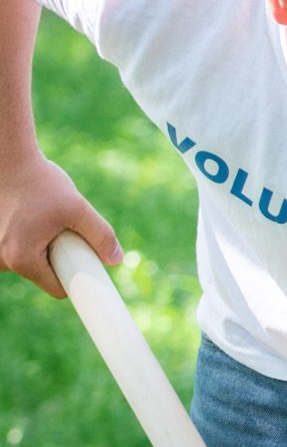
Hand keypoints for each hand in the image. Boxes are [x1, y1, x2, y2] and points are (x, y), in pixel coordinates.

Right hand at [0, 154, 119, 297]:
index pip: (58, 288)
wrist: (5, 157)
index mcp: (21, 259)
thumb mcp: (77, 207)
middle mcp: (0, 259)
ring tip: (40, 219)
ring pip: (27, 261)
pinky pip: (12, 248)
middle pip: (42, 274)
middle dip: (56, 259)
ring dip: (38, 248)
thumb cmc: (39, 181)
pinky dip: (23, 238)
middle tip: (60, 231)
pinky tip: (25, 217)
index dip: (76, 280)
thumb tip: (116, 260)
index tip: (85, 268)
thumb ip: (100, 235)